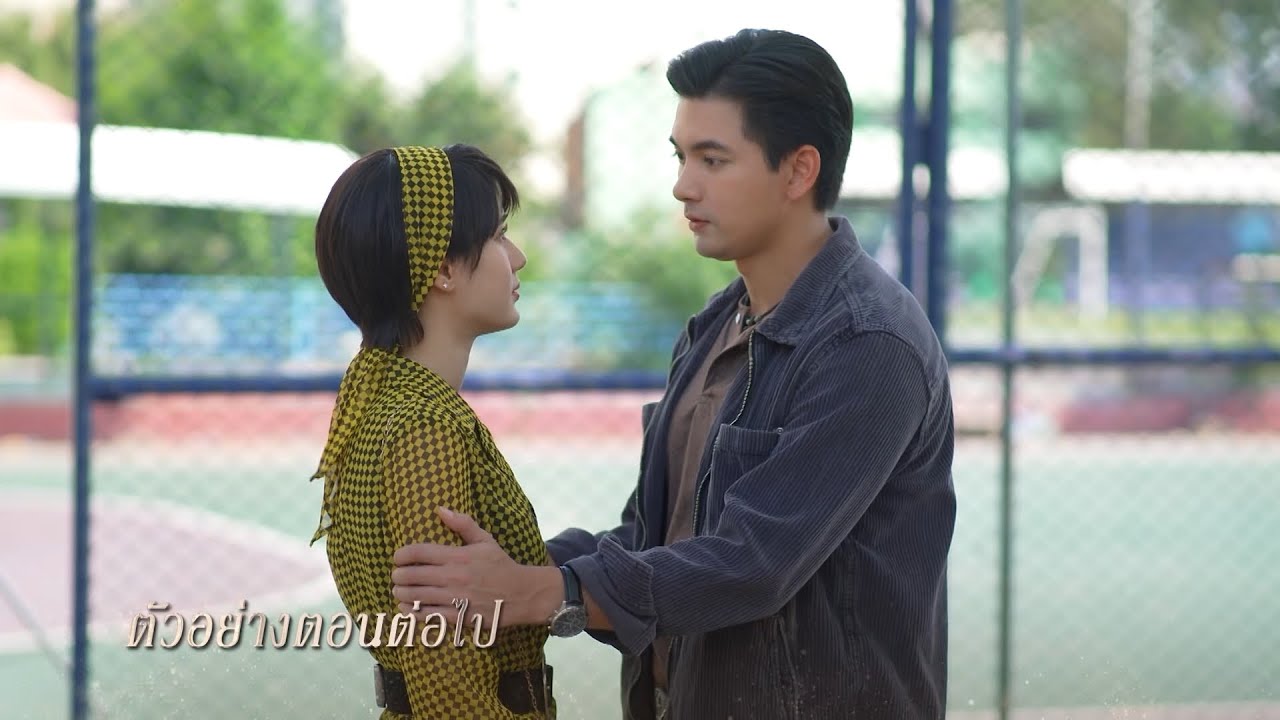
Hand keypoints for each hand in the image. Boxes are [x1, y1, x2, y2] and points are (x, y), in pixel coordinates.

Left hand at [390, 507, 559, 629]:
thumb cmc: (501, 565)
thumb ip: (463, 524)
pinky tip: (406, 608)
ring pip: (416, 597)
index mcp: (458, 556)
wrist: (522, 594)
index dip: (402, 554)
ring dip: (401, 594)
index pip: (419, 552)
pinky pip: (427, 615)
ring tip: (398, 591)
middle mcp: (454, 577)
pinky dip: (412, 612)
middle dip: (398, 576)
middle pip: (412, 576)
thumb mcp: (485, 540)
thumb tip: (440, 509)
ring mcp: (455, 599)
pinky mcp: (459, 617)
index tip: (397, 557)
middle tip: (396, 576)